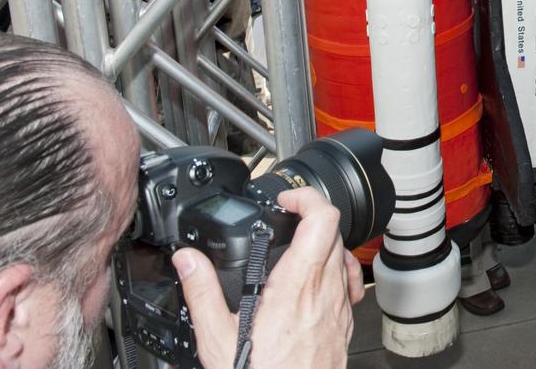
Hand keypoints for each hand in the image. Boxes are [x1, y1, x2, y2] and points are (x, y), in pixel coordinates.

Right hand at [173, 187, 364, 368]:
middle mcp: (325, 291)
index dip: (307, 197)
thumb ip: (201, 292)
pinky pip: (347, 282)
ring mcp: (339, 307)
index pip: (323, 219)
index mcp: (296, 286)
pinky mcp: (343, 323)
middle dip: (310, 216)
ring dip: (322, 243)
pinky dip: (334, 269)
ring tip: (296, 249)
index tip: (286, 200)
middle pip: (333, 230)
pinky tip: (316, 280)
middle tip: (286, 221)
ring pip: (342, 254)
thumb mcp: (217, 337)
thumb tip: (188, 261)